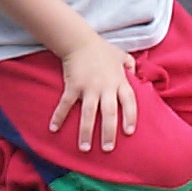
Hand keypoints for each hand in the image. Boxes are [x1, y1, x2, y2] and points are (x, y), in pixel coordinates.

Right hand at [50, 36, 137, 151]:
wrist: (80, 41)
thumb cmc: (102, 50)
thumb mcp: (122, 56)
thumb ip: (131, 66)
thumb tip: (138, 75)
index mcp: (119, 81)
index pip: (129, 101)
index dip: (130, 117)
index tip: (129, 132)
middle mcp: (105, 86)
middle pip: (109, 112)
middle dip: (109, 132)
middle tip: (108, 149)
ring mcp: (89, 87)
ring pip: (89, 113)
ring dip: (86, 132)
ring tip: (84, 148)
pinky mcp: (73, 86)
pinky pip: (66, 104)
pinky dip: (59, 116)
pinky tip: (53, 129)